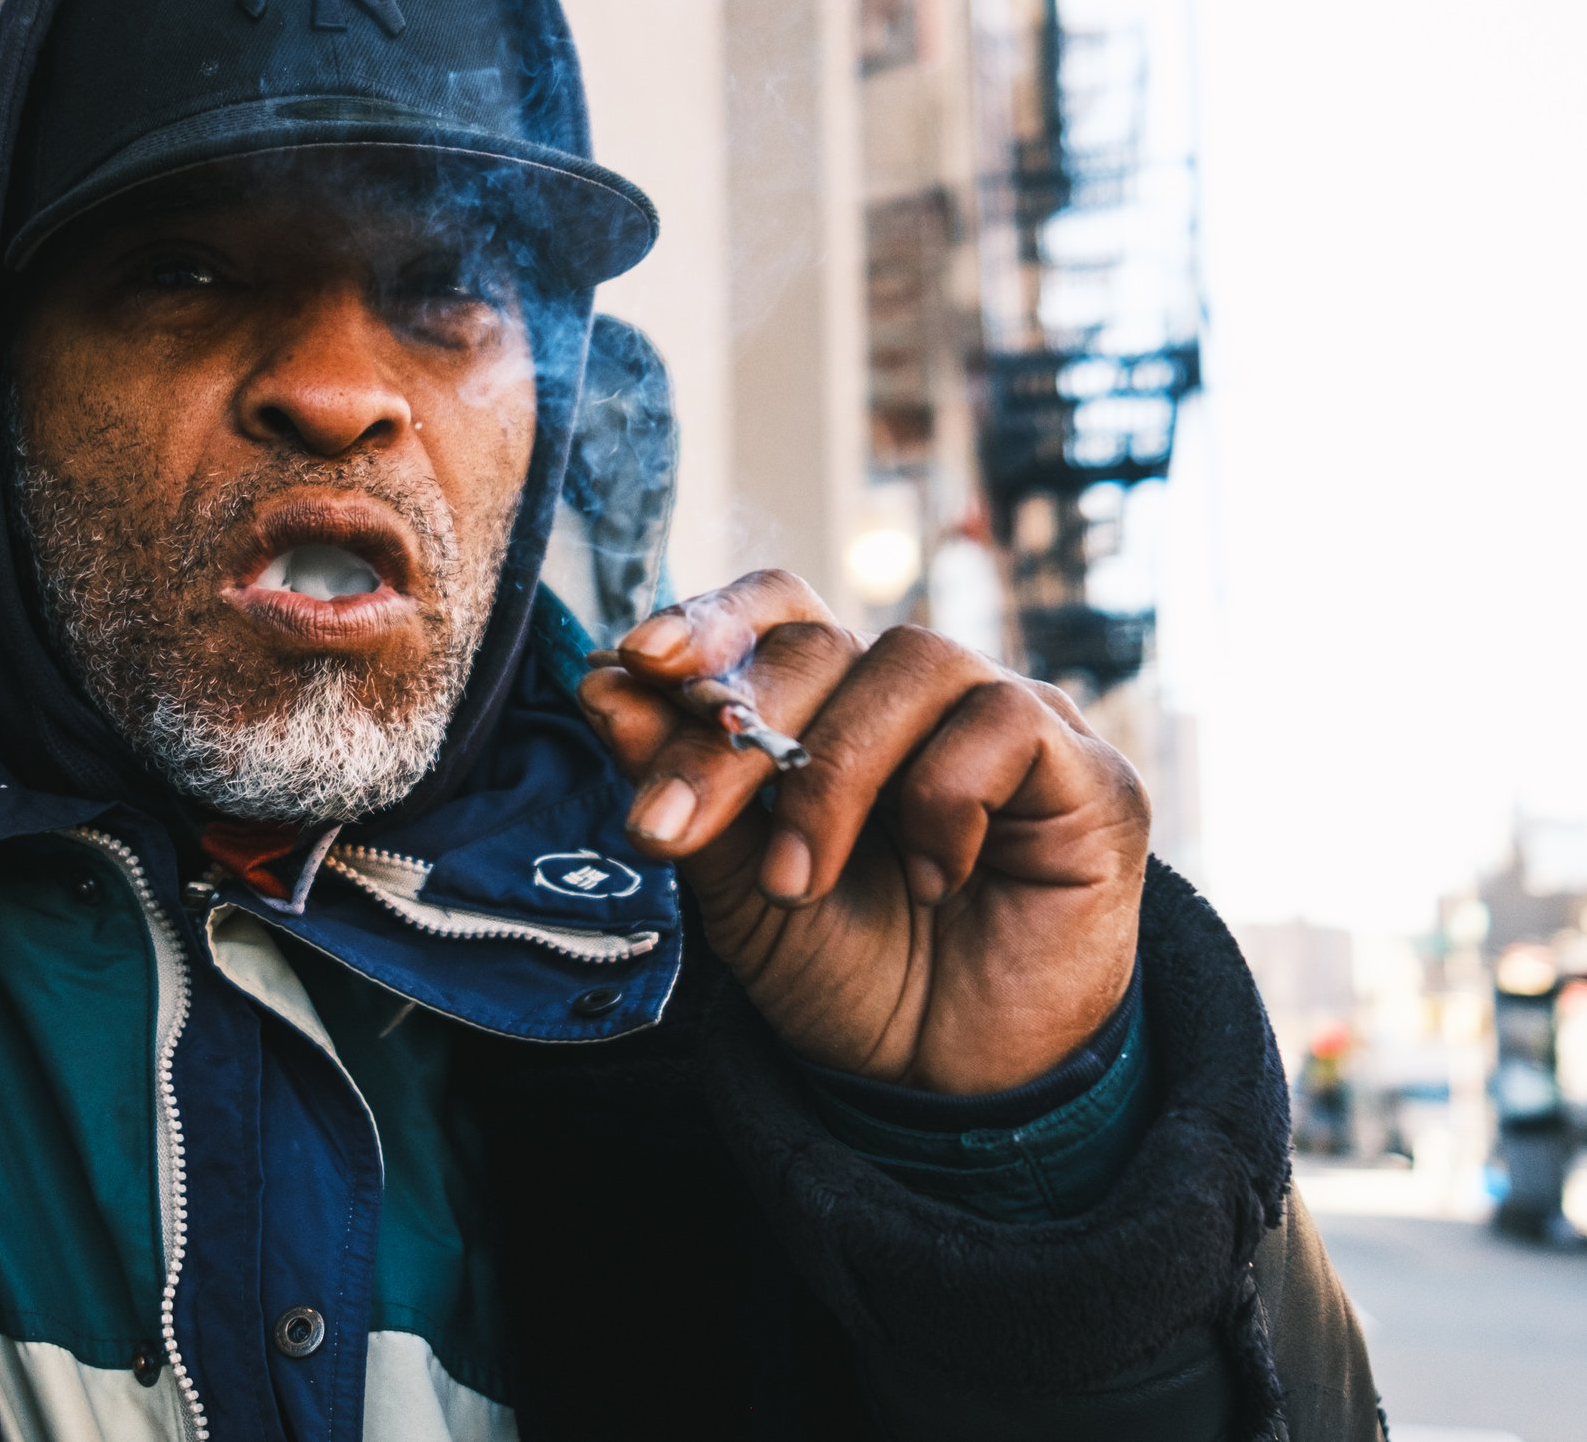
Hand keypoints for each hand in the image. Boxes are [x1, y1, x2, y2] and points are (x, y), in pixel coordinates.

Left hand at [576, 571, 1148, 1094]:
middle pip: (823, 641)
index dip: (714, 617)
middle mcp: (920, 696)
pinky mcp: (1089, 773)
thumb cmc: (846, 973)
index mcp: (836, 704)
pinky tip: (933, 884)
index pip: (780, 609)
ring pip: (912, 662)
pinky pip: (1004, 724)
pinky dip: (942, 801)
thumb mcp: (736, 885)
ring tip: (797, 881)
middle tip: (673, 828)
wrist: (945, 1085)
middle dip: (732, 733)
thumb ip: (682, 784)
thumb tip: (606, 684)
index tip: (640, 662)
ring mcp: (1010, 721)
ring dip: (833, 776)